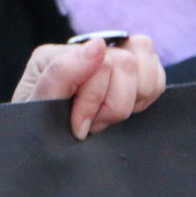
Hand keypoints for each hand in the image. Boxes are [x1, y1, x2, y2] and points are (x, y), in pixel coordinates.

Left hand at [12, 35, 164, 140]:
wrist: (43, 152)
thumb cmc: (39, 131)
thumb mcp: (39, 106)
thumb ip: (62, 73)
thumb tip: (98, 44)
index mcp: (56, 55)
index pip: (99, 63)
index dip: (93, 102)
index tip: (79, 128)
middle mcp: (83, 50)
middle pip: (125, 63)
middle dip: (111, 105)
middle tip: (92, 125)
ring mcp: (110, 58)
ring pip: (144, 61)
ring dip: (130, 99)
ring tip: (107, 118)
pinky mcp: (131, 74)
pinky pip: (156, 74)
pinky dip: (145, 96)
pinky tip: (124, 111)